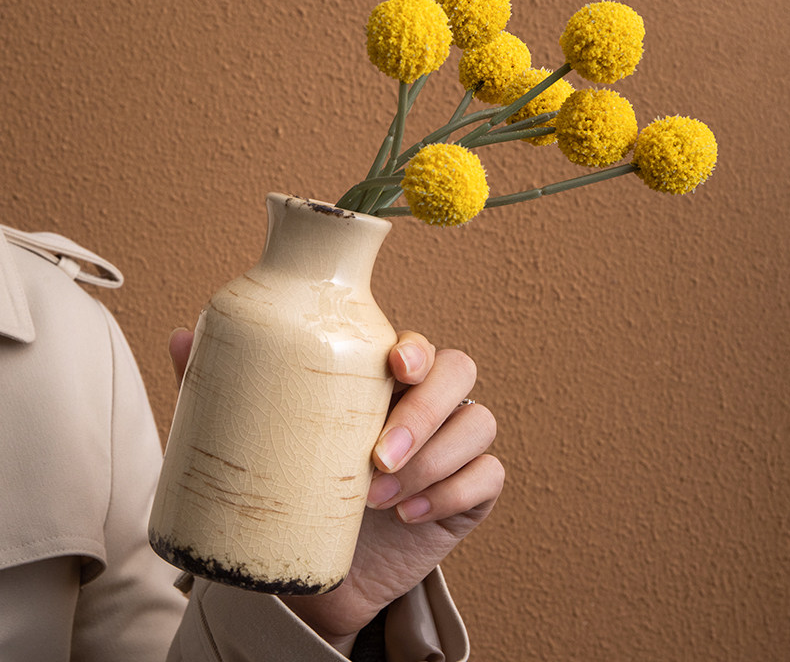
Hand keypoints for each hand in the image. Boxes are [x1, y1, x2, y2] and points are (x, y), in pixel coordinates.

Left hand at [168, 329, 503, 655]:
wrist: (317, 569)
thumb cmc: (297, 488)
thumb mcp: (264, 438)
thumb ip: (231, 389)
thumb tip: (181, 338)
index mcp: (384, 381)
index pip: (419, 346)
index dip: (417, 349)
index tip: (394, 367)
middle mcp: (426, 405)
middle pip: (460, 372)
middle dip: (426, 410)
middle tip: (376, 455)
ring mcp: (452, 447)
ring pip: (478, 423)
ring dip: (435, 458)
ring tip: (380, 496)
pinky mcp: (468, 494)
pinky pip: (489, 478)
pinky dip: (455, 491)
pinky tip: (411, 514)